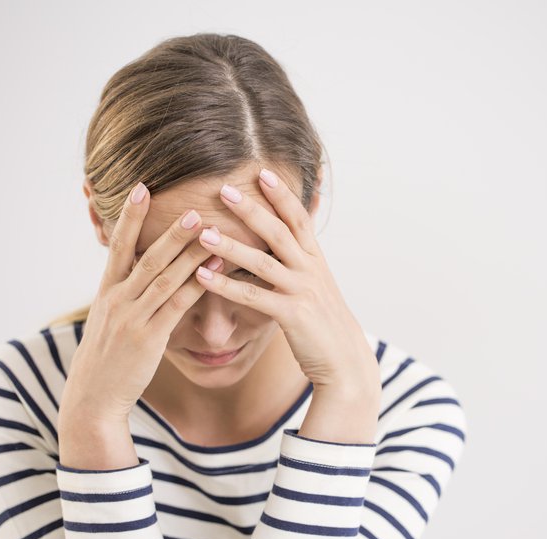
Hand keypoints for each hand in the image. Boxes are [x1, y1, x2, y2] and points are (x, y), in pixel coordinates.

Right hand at [61, 181, 224, 423]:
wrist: (93, 396)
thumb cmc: (106, 357)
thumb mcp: (108, 319)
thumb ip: (124, 293)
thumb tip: (138, 270)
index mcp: (107, 291)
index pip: (118, 245)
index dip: (129, 216)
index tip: (141, 187)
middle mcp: (117, 299)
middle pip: (146, 256)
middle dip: (170, 231)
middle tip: (192, 206)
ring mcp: (132, 318)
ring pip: (164, 278)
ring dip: (189, 252)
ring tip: (210, 229)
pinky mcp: (149, 339)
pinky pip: (176, 306)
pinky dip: (196, 285)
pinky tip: (215, 269)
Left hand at [193, 168, 379, 392]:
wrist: (345, 359)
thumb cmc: (324, 323)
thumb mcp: (318, 285)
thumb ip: (302, 261)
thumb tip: (292, 240)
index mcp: (315, 260)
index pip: (299, 218)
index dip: (281, 195)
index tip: (262, 171)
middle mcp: (310, 270)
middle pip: (279, 232)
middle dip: (251, 209)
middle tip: (223, 189)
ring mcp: (302, 291)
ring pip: (262, 262)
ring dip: (231, 246)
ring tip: (203, 232)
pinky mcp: (292, 315)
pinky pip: (253, 297)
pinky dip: (225, 286)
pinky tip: (202, 276)